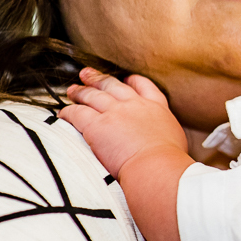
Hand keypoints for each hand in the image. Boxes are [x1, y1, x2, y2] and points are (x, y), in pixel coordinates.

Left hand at [60, 68, 188, 179]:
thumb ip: (164, 131)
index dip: (132, 81)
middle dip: (98, 79)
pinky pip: (77, 113)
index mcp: (156, 107)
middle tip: (88, 75)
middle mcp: (134, 105)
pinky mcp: (96, 125)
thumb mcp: (176, 137)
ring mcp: (114, 113)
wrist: (156, 165)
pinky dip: (68, 112)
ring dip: (80, 92)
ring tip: (72, 90)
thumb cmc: (169, 159)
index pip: (143, 86)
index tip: (126, 79)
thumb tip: (162, 139)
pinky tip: (64, 113)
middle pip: (112, 85)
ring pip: (92, 96)